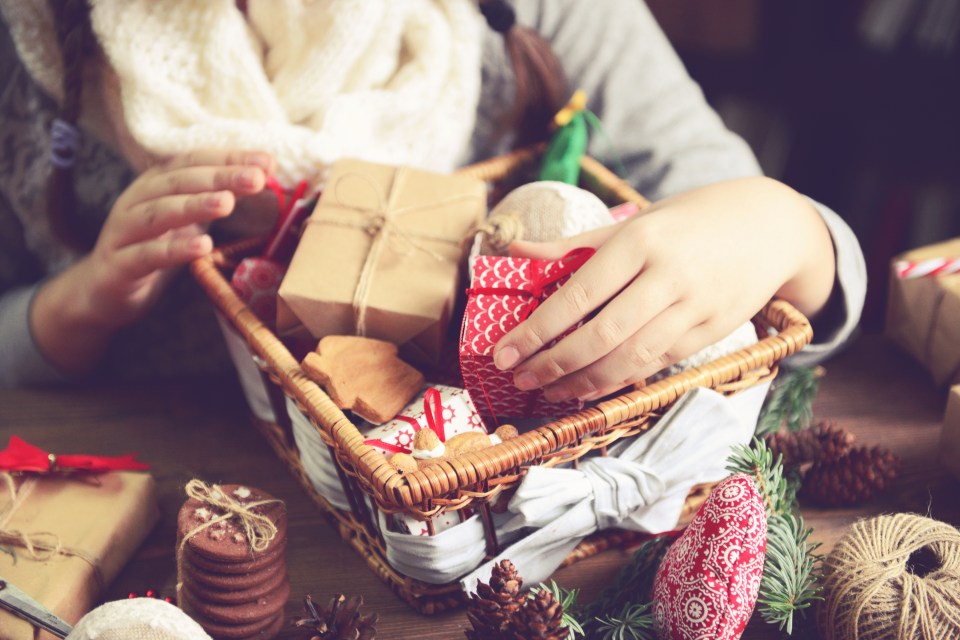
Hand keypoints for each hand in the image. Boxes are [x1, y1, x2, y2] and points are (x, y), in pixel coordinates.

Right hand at [82, 149, 274, 326]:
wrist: (103, 291)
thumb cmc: (154, 248)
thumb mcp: (188, 220)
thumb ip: (218, 198)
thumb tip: (263, 177)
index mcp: (156, 185)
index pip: (193, 161)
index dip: (228, 158)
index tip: (267, 162)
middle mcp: (137, 201)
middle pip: (178, 182)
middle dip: (219, 177)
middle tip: (255, 178)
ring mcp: (124, 232)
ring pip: (158, 213)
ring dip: (194, 205)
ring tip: (227, 203)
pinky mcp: (119, 266)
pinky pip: (146, 255)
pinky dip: (174, 249)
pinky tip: (203, 246)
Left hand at [491, 176, 835, 401]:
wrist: (770, 227)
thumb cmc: (688, 222)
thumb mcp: (634, 222)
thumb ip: (574, 244)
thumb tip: (516, 252)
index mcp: (641, 241)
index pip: (579, 295)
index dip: (537, 330)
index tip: (504, 351)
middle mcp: (668, 276)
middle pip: (601, 335)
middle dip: (553, 363)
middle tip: (519, 377)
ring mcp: (695, 308)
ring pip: (630, 358)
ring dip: (583, 382)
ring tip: (548, 390)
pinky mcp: (713, 332)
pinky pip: (658, 364)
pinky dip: (620, 381)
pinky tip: (590, 388)